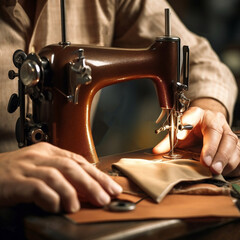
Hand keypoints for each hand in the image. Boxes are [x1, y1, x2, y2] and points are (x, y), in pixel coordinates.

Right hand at [0, 142, 121, 212]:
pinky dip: (50, 198)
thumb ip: (62, 175)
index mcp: (49, 152)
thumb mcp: (41, 168)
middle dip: (92, 183)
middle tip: (105, 197)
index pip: (79, 161)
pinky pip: (37, 188)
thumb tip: (85, 189)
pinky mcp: (15, 181)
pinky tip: (56, 207)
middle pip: (72, 166)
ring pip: (58, 175)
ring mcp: (27, 167)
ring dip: (72, 192)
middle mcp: (40, 157)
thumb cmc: (14, 173)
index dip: (97, 174)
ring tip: (79, 207)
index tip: (111, 187)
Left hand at [153, 107, 239, 176]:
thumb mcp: (178, 130)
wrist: (203, 121)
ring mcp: (227, 129)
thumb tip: (156, 151)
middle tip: (210, 167)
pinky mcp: (234, 140)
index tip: (202, 159)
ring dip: (226, 160)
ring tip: (217, 171)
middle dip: (216, 153)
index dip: (205, 143)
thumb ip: (169, 140)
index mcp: (198, 114)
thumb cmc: (190, 127)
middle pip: (221, 135)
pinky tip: (227, 171)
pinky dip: (234, 163)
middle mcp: (216, 120)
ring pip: (233, 144)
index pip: (201, 122)